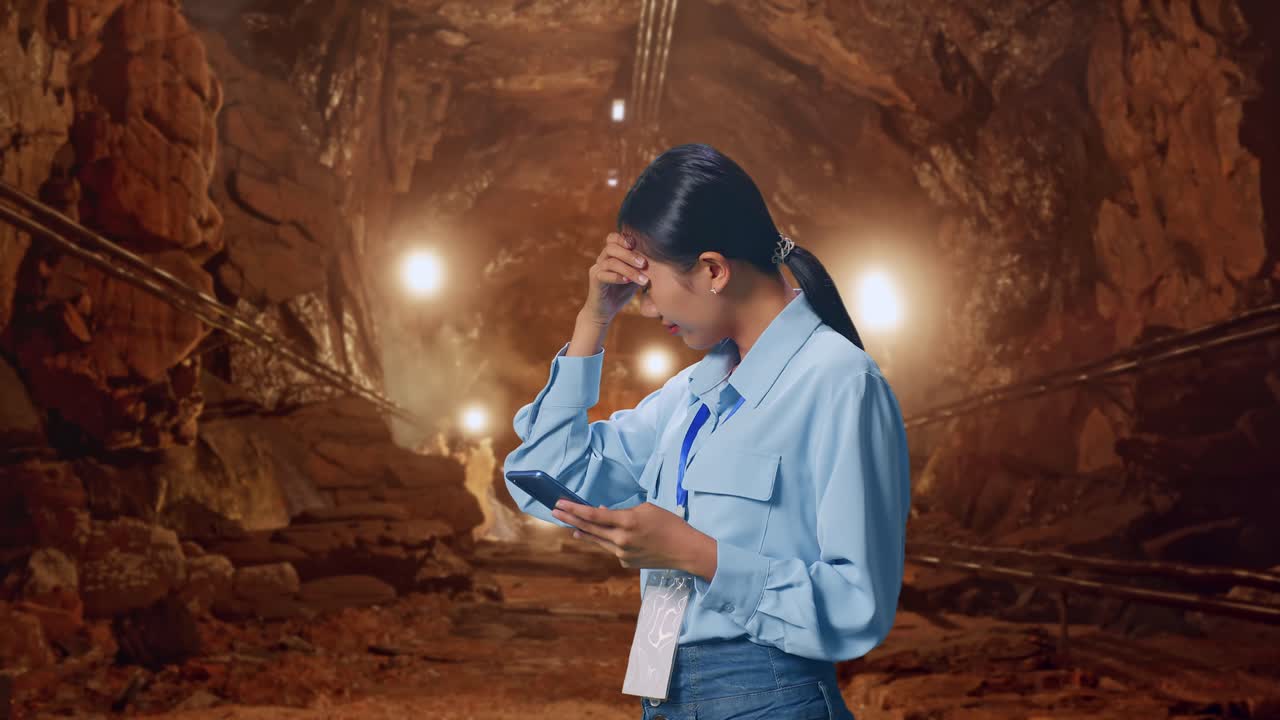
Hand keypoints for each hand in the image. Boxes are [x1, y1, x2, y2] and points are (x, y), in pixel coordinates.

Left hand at [551, 499, 705, 571]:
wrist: (684, 550)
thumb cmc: (668, 524)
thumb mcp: (646, 509)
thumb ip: (622, 511)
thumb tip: (602, 511)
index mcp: (627, 522)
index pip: (594, 515)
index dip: (574, 509)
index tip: (560, 504)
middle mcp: (621, 539)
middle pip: (589, 528)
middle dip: (570, 519)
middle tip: (555, 511)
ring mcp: (622, 553)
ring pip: (598, 540)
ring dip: (584, 531)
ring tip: (572, 526)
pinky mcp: (626, 562)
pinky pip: (612, 548)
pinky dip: (609, 540)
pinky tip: (611, 536)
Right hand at [580, 231, 649, 325]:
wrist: (604, 312)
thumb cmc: (621, 293)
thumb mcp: (634, 277)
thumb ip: (640, 266)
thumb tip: (659, 257)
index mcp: (610, 255)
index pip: (613, 238)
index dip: (625, 239)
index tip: (639, 246)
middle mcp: (602, 259)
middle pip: (611, 247)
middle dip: (630, 255)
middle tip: (644, 264)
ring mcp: (597, 268)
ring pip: (611, 262)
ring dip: (629, 270)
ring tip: (643, 280)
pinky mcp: (594, 280)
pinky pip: (604, 274)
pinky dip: (618, 277)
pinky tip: (628, 282)